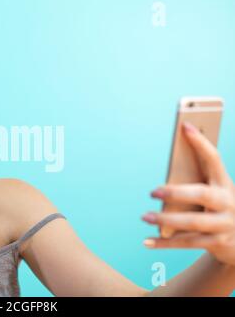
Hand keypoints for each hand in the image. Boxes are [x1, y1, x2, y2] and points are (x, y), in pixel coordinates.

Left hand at [142, 122, 234, 265]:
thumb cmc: (220, 208)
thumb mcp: (216, 193)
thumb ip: (196, 183)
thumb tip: (164, 181)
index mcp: (226, 184)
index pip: (214, 160)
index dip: (201, 143)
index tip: (185, 126)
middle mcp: (228, 203)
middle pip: (202, 195)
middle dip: (177, 192)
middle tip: (153, 190)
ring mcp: (224, 225)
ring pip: (193, 223)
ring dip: (166, 220)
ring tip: (145, 216)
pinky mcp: (216, 243)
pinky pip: (186, 243)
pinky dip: (165, 243)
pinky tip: (147, 241)